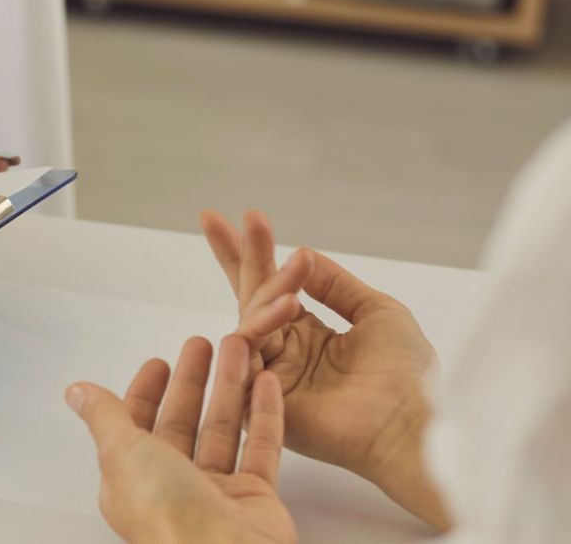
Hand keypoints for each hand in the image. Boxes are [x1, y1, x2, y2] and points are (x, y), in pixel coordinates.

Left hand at [68, 336, 295, 543]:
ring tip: (239, 349)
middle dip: (191, 381)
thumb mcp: (122, 453)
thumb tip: (76, 392)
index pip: (137, 425)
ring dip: (230, 387)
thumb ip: (104, 417)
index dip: (146, 392)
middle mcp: (173, 488)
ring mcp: (216, 494)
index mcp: (133, 481)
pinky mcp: (256, 499)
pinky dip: (265, 415)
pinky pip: (261, 448)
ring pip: (223, 429)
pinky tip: (267, 383)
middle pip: (182, 422)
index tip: (159, 362)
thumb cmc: (167, 513)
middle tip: (202, 344)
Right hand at [200, 211, 450, 530]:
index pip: (271, 287)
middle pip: (250, 295)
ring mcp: (269, 375)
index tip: (242, 217)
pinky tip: (285, 306)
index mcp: (309, 336)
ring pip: (249, 318)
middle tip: (229, 219)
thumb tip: (302, 252)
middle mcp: (284, 353)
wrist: (412, 424)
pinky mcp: (257, 399)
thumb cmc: (407, 377)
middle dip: (240, 255)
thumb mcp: (377, 312)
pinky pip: (245, 351)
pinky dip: (261, 324)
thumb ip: (336, 284)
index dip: (252, 253)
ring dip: (267, 291)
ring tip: (293, 287)